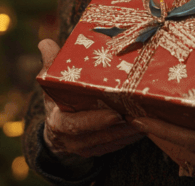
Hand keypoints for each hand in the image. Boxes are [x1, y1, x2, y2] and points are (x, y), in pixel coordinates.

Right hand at [38, 39, 143, 164]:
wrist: (57, 130)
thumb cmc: (56, 101)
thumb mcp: (51, 83)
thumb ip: (51, 64)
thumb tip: (45, 42)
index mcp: (59, 122)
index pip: (75, 125)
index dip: (95, 121)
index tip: (115, 114)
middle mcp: (72, 140)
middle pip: (99, 136)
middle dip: (120, 128)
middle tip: (140, 115)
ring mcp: (86, 148)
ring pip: (112, 142)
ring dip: (130, 132)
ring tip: (148, 119)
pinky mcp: (99, 152)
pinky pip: (117, 146)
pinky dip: (131, 137)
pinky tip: (146, 126)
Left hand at [131, 70, 194, 184]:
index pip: (189, 142)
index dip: (163, 131)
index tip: (141, 122)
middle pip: (179, 152)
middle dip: (157, 137)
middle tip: (137, 120)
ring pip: (184, 160)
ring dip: (166, 145)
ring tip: (149, 128)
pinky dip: (181, 152)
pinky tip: (174, 140)